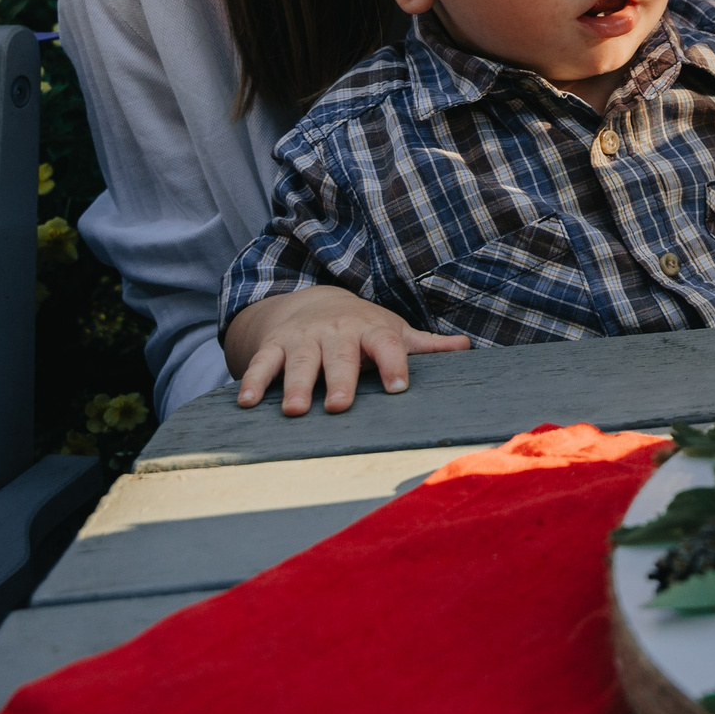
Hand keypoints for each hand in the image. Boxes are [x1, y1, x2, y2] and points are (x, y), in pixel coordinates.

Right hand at [225, 286, 469, 416]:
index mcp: (371, 330)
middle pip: (340, 357)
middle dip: (339, 380)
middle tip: (339, 406)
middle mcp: (336, 333)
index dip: (394, 365)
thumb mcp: (393, 331)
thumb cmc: (361, 327)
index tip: (399, 387)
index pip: (387, 345)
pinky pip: (262, 363)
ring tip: (294, 411)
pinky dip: (253, 381)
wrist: (311, 302)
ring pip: (300, 361)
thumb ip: (425, 345)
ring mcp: (304, 339)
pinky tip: (247, 402)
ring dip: (296, 385)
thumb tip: (467, 346)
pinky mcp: (274, 345)